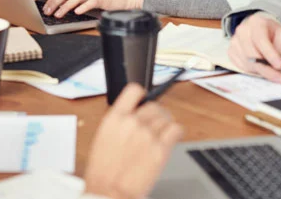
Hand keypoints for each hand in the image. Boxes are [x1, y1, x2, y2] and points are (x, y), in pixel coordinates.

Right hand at [84, 84, 182, 198]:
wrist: (110, 191)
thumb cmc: (103, 171)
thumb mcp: (103, 137)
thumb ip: (120, 123)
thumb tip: (133, 116)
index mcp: (115, 118)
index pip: (134, 90)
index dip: (142, 94)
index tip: (144, 100)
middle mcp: (132, 122)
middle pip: (154, 106)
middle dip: (156, 114)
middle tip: (156, 124)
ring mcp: (148, 135)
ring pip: (166, 117)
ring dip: (166, 124)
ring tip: (162, 133)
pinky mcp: (161, 149)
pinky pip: (176, 129)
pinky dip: (176, 132)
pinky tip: (172, 137)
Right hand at [228, 13, 280, 82]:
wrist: (258, 29)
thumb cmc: (271, 33)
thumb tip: (276, 62)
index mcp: (256, 23)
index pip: (260, 40)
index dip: (270, 54)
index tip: (280, 66)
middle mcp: (242, 30)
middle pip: (251, 53)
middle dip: (266, 68)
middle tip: (278, 77)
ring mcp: (234, 41)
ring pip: (246, 61)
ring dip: (260, 71)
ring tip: (272, 74)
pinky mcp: (231, 51)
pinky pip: (240, 65)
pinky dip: (252, 70)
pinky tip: (261, 70)